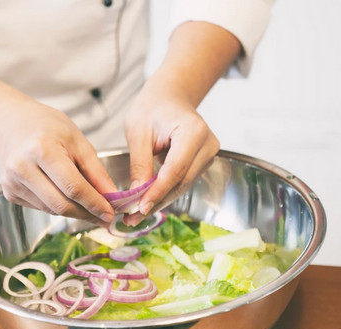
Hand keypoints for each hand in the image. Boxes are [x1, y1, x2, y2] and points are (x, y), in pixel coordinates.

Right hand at [0, 99, 116, 224]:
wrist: (11, 123)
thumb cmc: (47, 127)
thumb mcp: (78, 141)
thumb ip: (96, 171)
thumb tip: (112, 196)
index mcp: (42, 149)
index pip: (73, 187)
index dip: (94, 204)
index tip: (110, 213)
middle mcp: (22, 168)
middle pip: (61, 204)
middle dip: (86, 214)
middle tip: (104, 217)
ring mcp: (12, 182)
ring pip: (51, 210)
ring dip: (74, 212)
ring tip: (89, 206)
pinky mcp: (9, 193)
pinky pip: (41, 207)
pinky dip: (57, 206)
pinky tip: (64, 196)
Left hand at [123, 77, 219, 225]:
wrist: (169, 97)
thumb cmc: (152, 107)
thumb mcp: (138, 131)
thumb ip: (140, 163)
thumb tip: (136, 195)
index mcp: (193, 132)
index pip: (175, 170)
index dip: (157, 192)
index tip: (139, 209)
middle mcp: (207, 145)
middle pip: (181, 182)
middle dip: (156, 202)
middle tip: (132, 219)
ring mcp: (208, 155)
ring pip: (183, 186)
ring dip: (159, 201)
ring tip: (135, 215)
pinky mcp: (203, 162)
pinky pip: (183, 182)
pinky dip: (165, 192)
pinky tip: (147, 202)